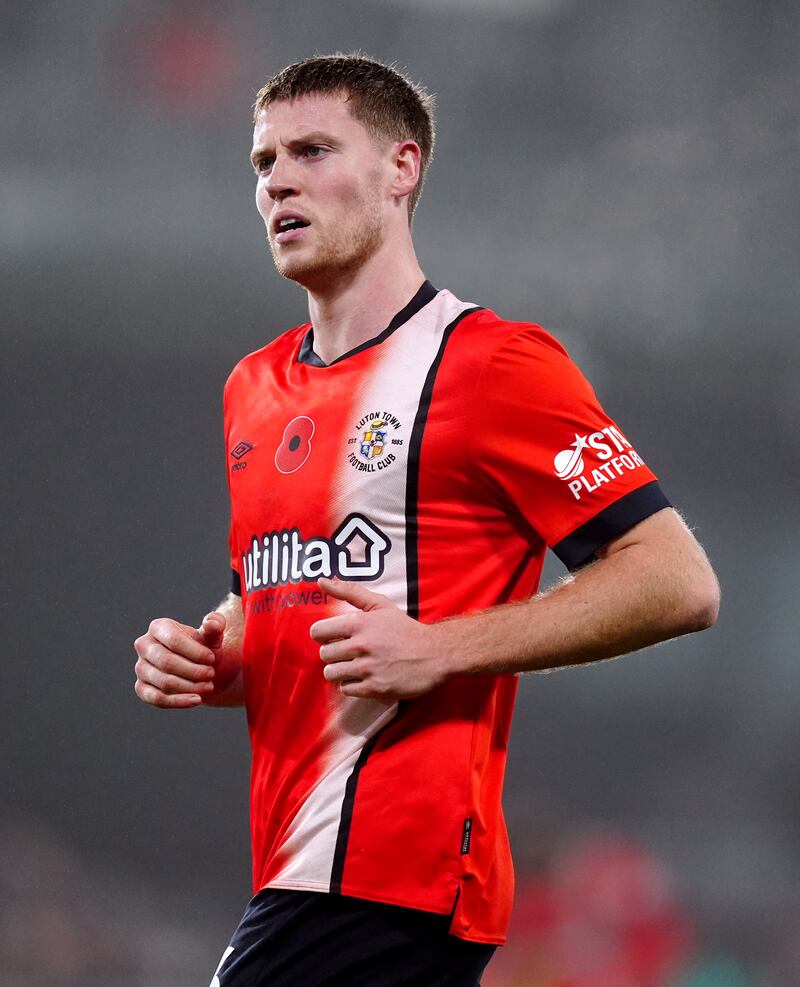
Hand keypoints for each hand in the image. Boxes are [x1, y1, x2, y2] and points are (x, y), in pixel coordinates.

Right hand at [134, 613, 224, 708]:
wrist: (200, 668)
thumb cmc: (204, 648)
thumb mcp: (212, 636)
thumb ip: (215, 625)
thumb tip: (211, 624)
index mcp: (158, 627)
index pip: (174, 640)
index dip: (195, 652)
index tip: (211, 659)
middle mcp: (144, 646)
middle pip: (167, 662)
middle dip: (193, 671)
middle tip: (211, 674)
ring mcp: (141, 668)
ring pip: (164, 681)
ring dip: (190, 687)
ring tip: (209, 686)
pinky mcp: (141, 688)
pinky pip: (157, 698)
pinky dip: (179, 701)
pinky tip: (197, 700)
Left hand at [309, 578, 446, 700]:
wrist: (435, 653)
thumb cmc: (405, 629)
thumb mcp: (380, 605)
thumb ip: (350, 592)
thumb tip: (321, 581)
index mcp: (360, 623)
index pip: (318, 631)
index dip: (323, 635)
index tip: (333, 637)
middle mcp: (362, 646)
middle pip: (324, 654)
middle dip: (334, 653)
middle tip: (349, 652)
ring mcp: (368, 668)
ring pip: (331, 673)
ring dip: (340, 670)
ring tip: (355, 666)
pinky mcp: (375, 688)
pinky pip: (346, 689)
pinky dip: (353, 684)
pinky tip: (365, 677)